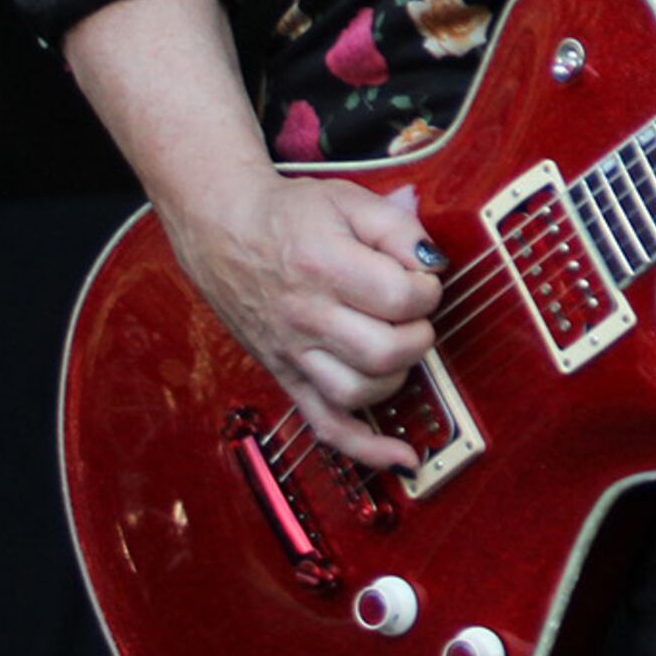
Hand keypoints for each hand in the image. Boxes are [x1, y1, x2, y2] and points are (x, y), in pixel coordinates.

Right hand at [166, 171, 444, 471]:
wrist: (223, 231)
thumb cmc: (288, 215)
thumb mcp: (349, 199)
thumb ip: (398, 227)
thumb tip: (432, 263)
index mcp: (323, 266)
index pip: (400, 297)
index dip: (428, 288)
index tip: (422, 277)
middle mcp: (305, 316)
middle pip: (384, 351)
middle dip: (419, 333)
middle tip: (414, 312)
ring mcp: (292, 353)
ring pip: (358, 393)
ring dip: (397, 375)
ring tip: (398, 345)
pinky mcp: (285, 375)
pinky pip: (325, 426)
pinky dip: (365, 449)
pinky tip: (401, 456)